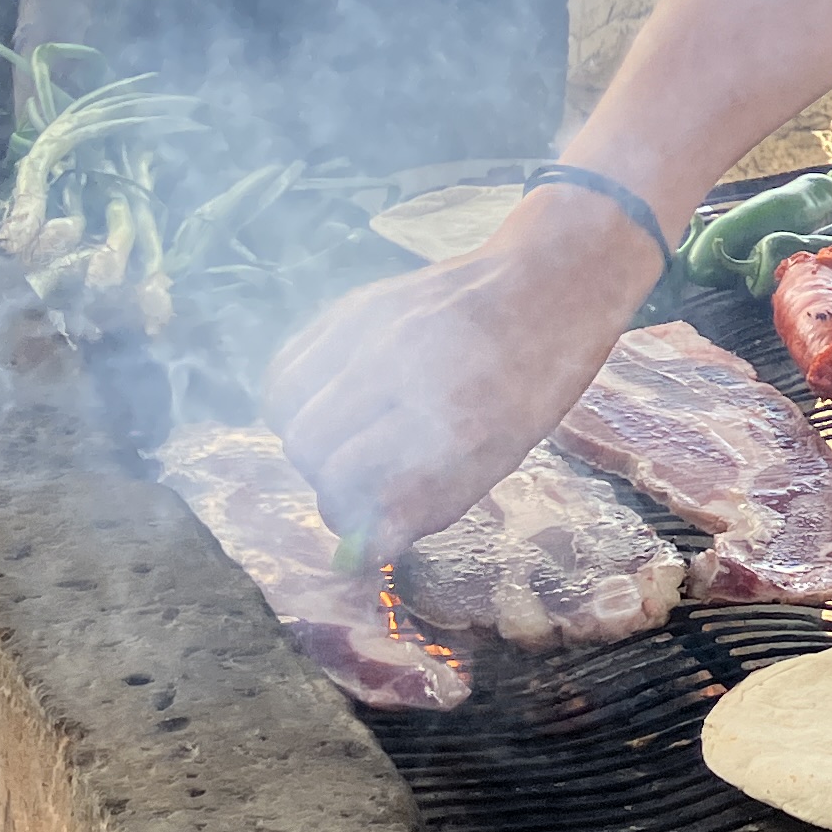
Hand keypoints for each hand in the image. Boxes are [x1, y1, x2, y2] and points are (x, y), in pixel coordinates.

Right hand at [265, 189, 666, 563]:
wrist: (545, 281)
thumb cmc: (534, 379)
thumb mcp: (501, 452)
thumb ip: (430, 502)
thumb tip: (365, 550)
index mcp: (453, 414)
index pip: (352, 486)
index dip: (349, 520)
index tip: (364, 523)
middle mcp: (402, 366)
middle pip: (308, 448)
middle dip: (326, 482)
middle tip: (357, 483)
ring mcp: (373, 327)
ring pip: (286, 407)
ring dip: (306, 440)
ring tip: (341, 443)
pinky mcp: (354, 304)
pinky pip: (288, 365)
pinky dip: (293, 398)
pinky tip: (325, 406)